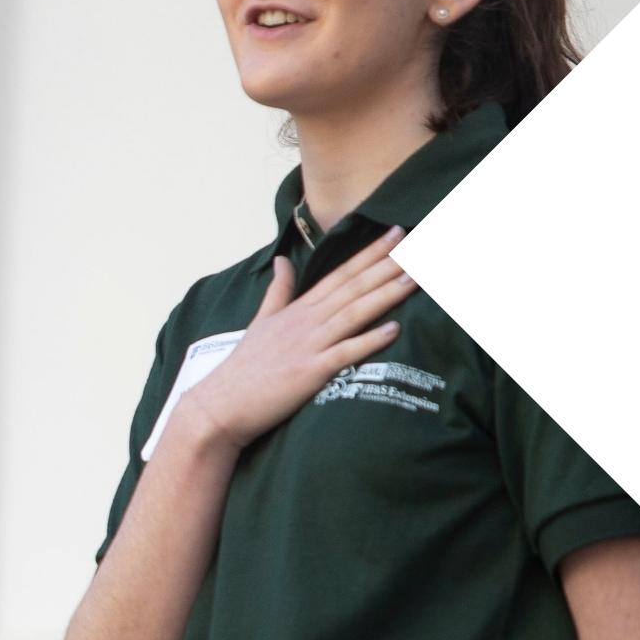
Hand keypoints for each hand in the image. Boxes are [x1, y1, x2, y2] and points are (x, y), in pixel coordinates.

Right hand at [162, 229, 415, 453]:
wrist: (221, 406)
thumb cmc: (243, 368)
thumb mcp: (260, 321)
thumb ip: (278, 290)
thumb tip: (283, 260)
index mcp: (297, 309)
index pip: (340, 274)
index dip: (370, 253)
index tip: (396, 233)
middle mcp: (305, 322)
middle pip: (353, 287)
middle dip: (387, 264)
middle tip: (419, 244)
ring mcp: (307, 346)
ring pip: (354, 314)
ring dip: (386, 294)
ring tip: (415, 277)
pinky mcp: (308, 373)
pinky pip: (344, 353)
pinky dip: (369, 341)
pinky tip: (394, 330)